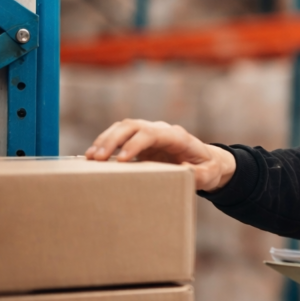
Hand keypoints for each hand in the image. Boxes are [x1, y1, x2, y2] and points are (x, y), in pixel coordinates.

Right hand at [85, 119, 236, 191]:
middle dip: (113, 140)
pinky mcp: (140, 141)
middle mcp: (161, 130)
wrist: (206, 160)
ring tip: (90, 157)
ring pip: (123, 127)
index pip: (152, 133)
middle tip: (97, 158)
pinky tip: (93, 156)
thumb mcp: (209, 174)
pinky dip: (106, 143)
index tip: (122, 159)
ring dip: (105, 139)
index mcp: (176, 137)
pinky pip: (120, 136)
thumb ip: (199, 174)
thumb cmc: (207, 167)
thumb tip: (184, 171)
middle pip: (133, 126)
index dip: (135, 144)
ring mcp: (149, 133)